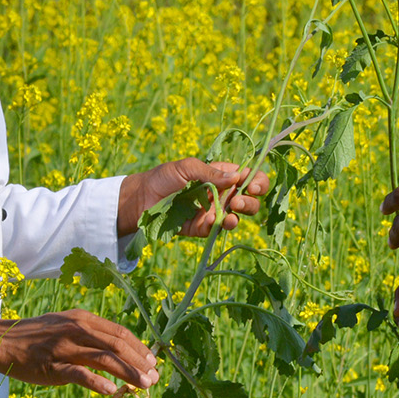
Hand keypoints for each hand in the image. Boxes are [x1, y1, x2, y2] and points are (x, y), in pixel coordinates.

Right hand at [0, 311, 159, 393]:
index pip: (120, 332)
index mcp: (83, 319)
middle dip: (139, 362)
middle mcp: (77, 329)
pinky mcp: (53, 366)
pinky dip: (98, 382)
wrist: (3, 341)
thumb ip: (90, 334)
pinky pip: (79, 374)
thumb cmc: (37, 336)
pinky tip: (112, 390)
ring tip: (144, 385)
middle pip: (117, 345)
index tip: (152, 361)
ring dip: (128, 372)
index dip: (139, 348)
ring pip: (105, 358)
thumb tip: (118, 349)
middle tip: (154, 377)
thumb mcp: (66, 325)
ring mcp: (65, 347)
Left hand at [118, 158, 270, 236]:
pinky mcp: (202, 228)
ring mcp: (213, 212)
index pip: (249, 177)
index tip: (252, 185)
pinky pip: (216, 230)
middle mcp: (222, 194)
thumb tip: (237, 177)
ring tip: (231, 212)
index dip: (257, 181)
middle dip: (250, 200)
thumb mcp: (187, 168)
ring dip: (240, 215)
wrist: (141, 199)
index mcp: (222, 176)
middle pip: (250, 199)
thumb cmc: (163, 177)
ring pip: (238, 217)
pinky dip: (218, 226)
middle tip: (237, 201)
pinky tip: (215, 220)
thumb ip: (211, 173)